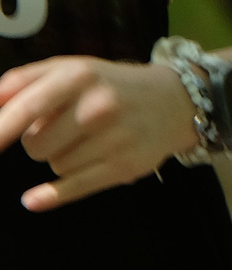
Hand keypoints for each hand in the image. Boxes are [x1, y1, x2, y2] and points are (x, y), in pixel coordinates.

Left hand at [0, 55, 201, 210]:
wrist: (175, 101)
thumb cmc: (110, 85)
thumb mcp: (69, 69)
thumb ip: (22, 82)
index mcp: (78, 76)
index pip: (27, 107)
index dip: (0, 129)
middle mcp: (98, 106)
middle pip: (34, 145)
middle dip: (39, 141)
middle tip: (65, 128)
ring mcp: (114, 138)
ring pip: (54, 165)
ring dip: (61, 157)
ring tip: (89, 140)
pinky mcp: (124, 166)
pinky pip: (73, 186)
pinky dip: (51, 195)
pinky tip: (33, 200)